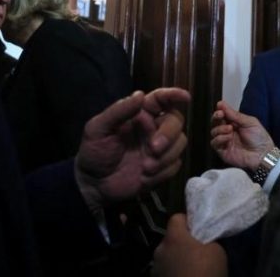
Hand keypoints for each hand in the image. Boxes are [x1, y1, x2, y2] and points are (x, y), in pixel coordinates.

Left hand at [75, 88, 189, 211]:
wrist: (94, 184)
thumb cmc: (94, 151)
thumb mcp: (98, 128)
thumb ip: (119, 111)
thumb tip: (140, 95)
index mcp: (139, 114)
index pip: (161, 99)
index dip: (174, 95)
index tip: (185, 98)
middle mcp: (153, 128)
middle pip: (176, 121)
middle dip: (169, 135)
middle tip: (153, 148)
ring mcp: (160, 148)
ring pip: (180, 143)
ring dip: (165, 157)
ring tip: (144, 167)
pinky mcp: (163, 167)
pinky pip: (175, 165)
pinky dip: (162, 172)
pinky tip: (144, 177)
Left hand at [152, 214, 226, 276]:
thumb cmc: (205, 272)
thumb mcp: (217, 251)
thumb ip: (208, 241)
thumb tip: (203, 243)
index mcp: (174, 237)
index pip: (177, 218)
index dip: (188, 222)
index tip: (199, 231)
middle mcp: (160, 249)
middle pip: (171, 239)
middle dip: (182, 243)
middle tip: (198, 252)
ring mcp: (156, 267)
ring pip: (167, 257)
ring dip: (177, 260)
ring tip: (192, 270)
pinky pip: (166, 272)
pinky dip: (174, 274)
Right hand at [210, 100, 273, 170]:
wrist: (263, 155)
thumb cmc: (259, 138)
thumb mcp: (249, 122)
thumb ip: (234, 114)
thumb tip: (221, 103)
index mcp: (234, 124)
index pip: (222, 116)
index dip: (219, 111)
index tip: (220, 108)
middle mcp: (227, 132)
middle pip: (215, 123)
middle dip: (216, 117)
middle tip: (220, 115)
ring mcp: (224, 142)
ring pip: (213, 132)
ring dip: (220, 128)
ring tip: (230, 129)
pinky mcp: (222, 151)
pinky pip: (214, 143)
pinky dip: (220, 138)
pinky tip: (228, 138)